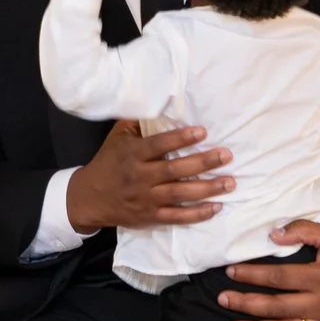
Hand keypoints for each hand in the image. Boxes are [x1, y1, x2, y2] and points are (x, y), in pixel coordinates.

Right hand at [66, 121, 234, 230]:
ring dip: (207, 188)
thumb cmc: (108, 163)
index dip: (180, 138)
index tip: (202, 132)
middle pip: (175, 170)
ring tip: (230, 182)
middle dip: (203, 163)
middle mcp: (140, 177)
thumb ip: (136, 122)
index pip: (158, 145)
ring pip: (180, 194)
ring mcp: (146, 199)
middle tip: (226, 155)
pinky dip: (197, 214)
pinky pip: (177, 217)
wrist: (89, 198)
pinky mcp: (150, 217)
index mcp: (133, 155)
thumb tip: (157, 103)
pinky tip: (216, 207)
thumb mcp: (117, 138)